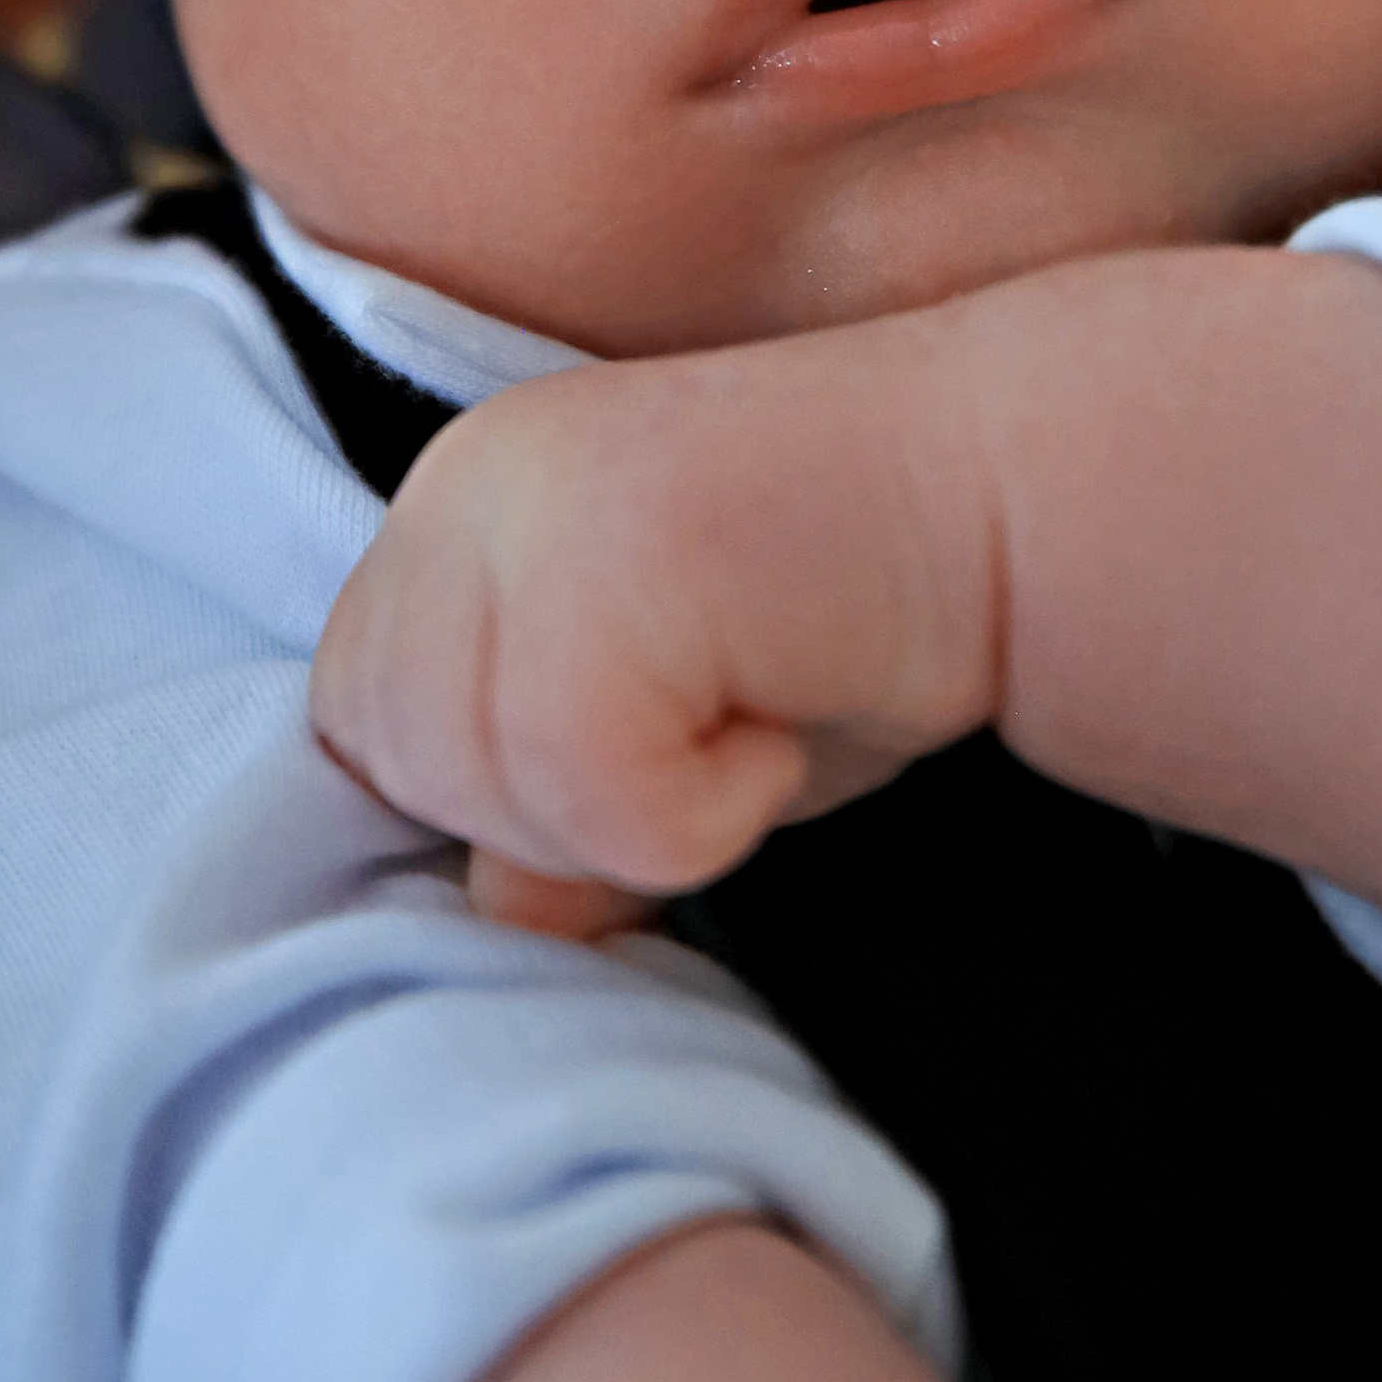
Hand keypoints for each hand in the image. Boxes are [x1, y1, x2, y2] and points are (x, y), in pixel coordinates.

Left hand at [312, 311, 1005, 910]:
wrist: (1021, 494)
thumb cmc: (859, 610)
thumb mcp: (674, 723)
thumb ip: (551, 795)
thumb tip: (496, 902)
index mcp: (461, 499)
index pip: (359, 716)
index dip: (493, 785)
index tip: (654, 743)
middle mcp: (472, 479)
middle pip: (388, 755)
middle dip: (547, 809)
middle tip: (713, 742)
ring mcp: (536, 507)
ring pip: (472, 787)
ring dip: (627, 814)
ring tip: (752, 722)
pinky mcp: (614, 557)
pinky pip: (584, 791)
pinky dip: (696, 816)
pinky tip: (784, 723)